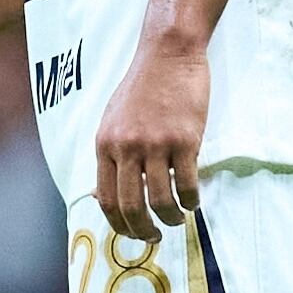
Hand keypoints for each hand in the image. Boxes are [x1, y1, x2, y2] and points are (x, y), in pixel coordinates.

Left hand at [93, 34, 208, 241]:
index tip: (131, 234)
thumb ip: (109, 155)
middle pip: (131, 206)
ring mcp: (155, 144)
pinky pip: (186, 183)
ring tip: (177, 219)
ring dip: (170, 218)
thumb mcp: (112, 120)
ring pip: (160, 200)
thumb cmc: (142, 87)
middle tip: (154, 238)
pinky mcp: (184, 140)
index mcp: (105, 144)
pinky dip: (191, 200)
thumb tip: (99, 195)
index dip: (118, 224)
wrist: (168, 54)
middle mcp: (126, 147)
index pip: (106, 198)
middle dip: (143, 230)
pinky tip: (193, 202)